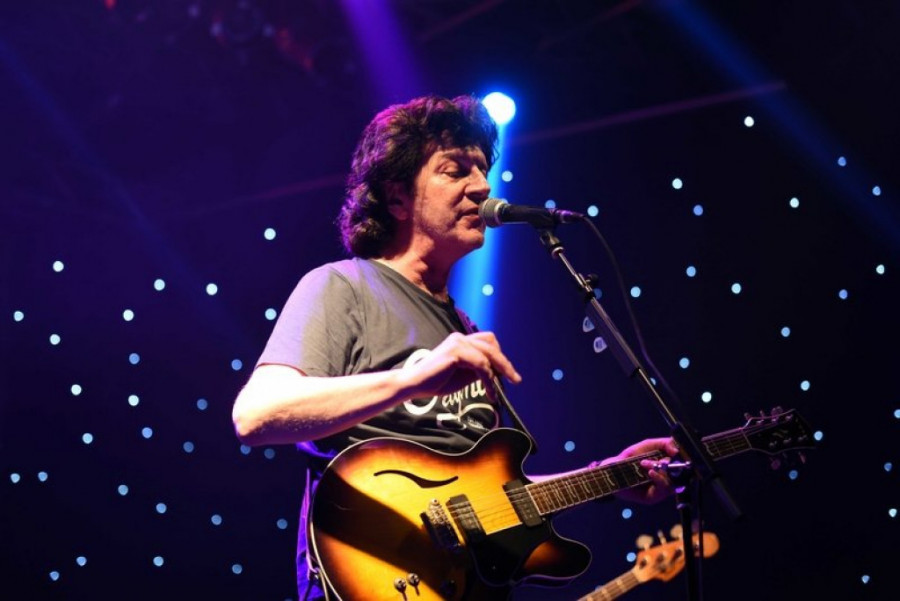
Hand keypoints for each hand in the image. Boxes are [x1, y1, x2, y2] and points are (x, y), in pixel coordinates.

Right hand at [402, 331, 521, 400]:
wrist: (414, 384)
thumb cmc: (436, 381)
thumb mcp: (463, 375)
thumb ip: (478, 370)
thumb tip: (497, 372)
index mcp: (461, 341)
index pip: (488, 341)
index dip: (500, 356)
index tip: (508, 373)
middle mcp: (460, 337)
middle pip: (492, 344)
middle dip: (505, 363)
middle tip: (515, 379)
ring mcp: (458, 342)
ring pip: (488, 354)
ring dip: (497, 373)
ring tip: (496, 390)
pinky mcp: (456, 352)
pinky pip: (481, 364)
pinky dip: (488, 378)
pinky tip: (488, 391)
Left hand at [600, 437, 680, 504]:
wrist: (612, 469)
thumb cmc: (631, 458)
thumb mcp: (647, 445)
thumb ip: (664, 443)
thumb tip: (677, 449)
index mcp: (668, 467)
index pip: (684, 465)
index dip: (684, 459)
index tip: (675, 452)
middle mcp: (667, 479)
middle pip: (681, 475)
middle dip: (672, 465)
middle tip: (661, 460)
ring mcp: (661, 489)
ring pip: (673, 482)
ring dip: (662, 471)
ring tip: (647, 464)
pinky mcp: (653, 497)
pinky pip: (663, 489)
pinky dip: (658, 478)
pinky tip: (650, 472)